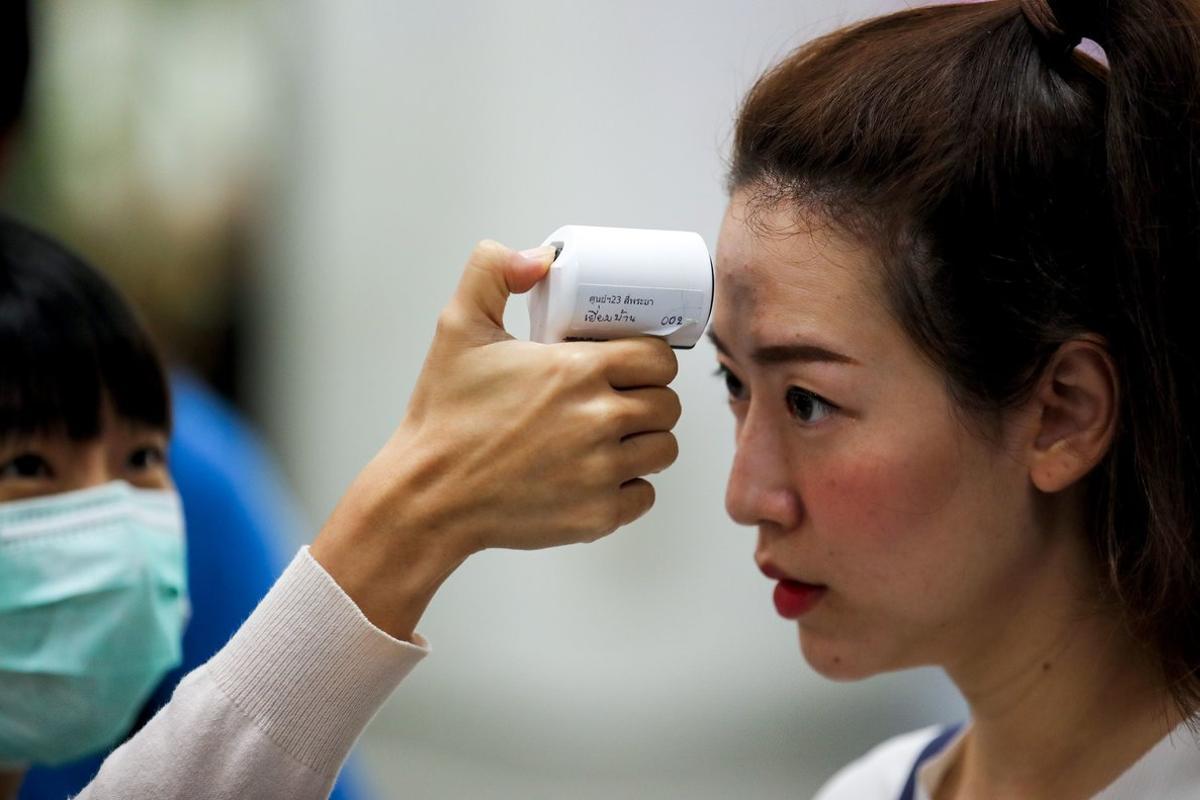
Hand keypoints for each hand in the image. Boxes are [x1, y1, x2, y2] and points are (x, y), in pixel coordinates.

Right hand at [311, 240, 681, 638]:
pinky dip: (629, 488)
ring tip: (614, 437)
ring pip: (662, 449)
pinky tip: (600, 475)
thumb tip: (541, 258)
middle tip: (621, 401)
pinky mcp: (597, 515)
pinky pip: (644, 496)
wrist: (428, 495)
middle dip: (649, 399)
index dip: (650, 358)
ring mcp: (601, 471)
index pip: (659, 358)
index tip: (631, 365)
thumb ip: (492, 271)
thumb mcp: (458, 328)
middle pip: (667, 404)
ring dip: (645, 441)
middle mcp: (599, 420)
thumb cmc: (445, 415)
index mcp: (578, 370)